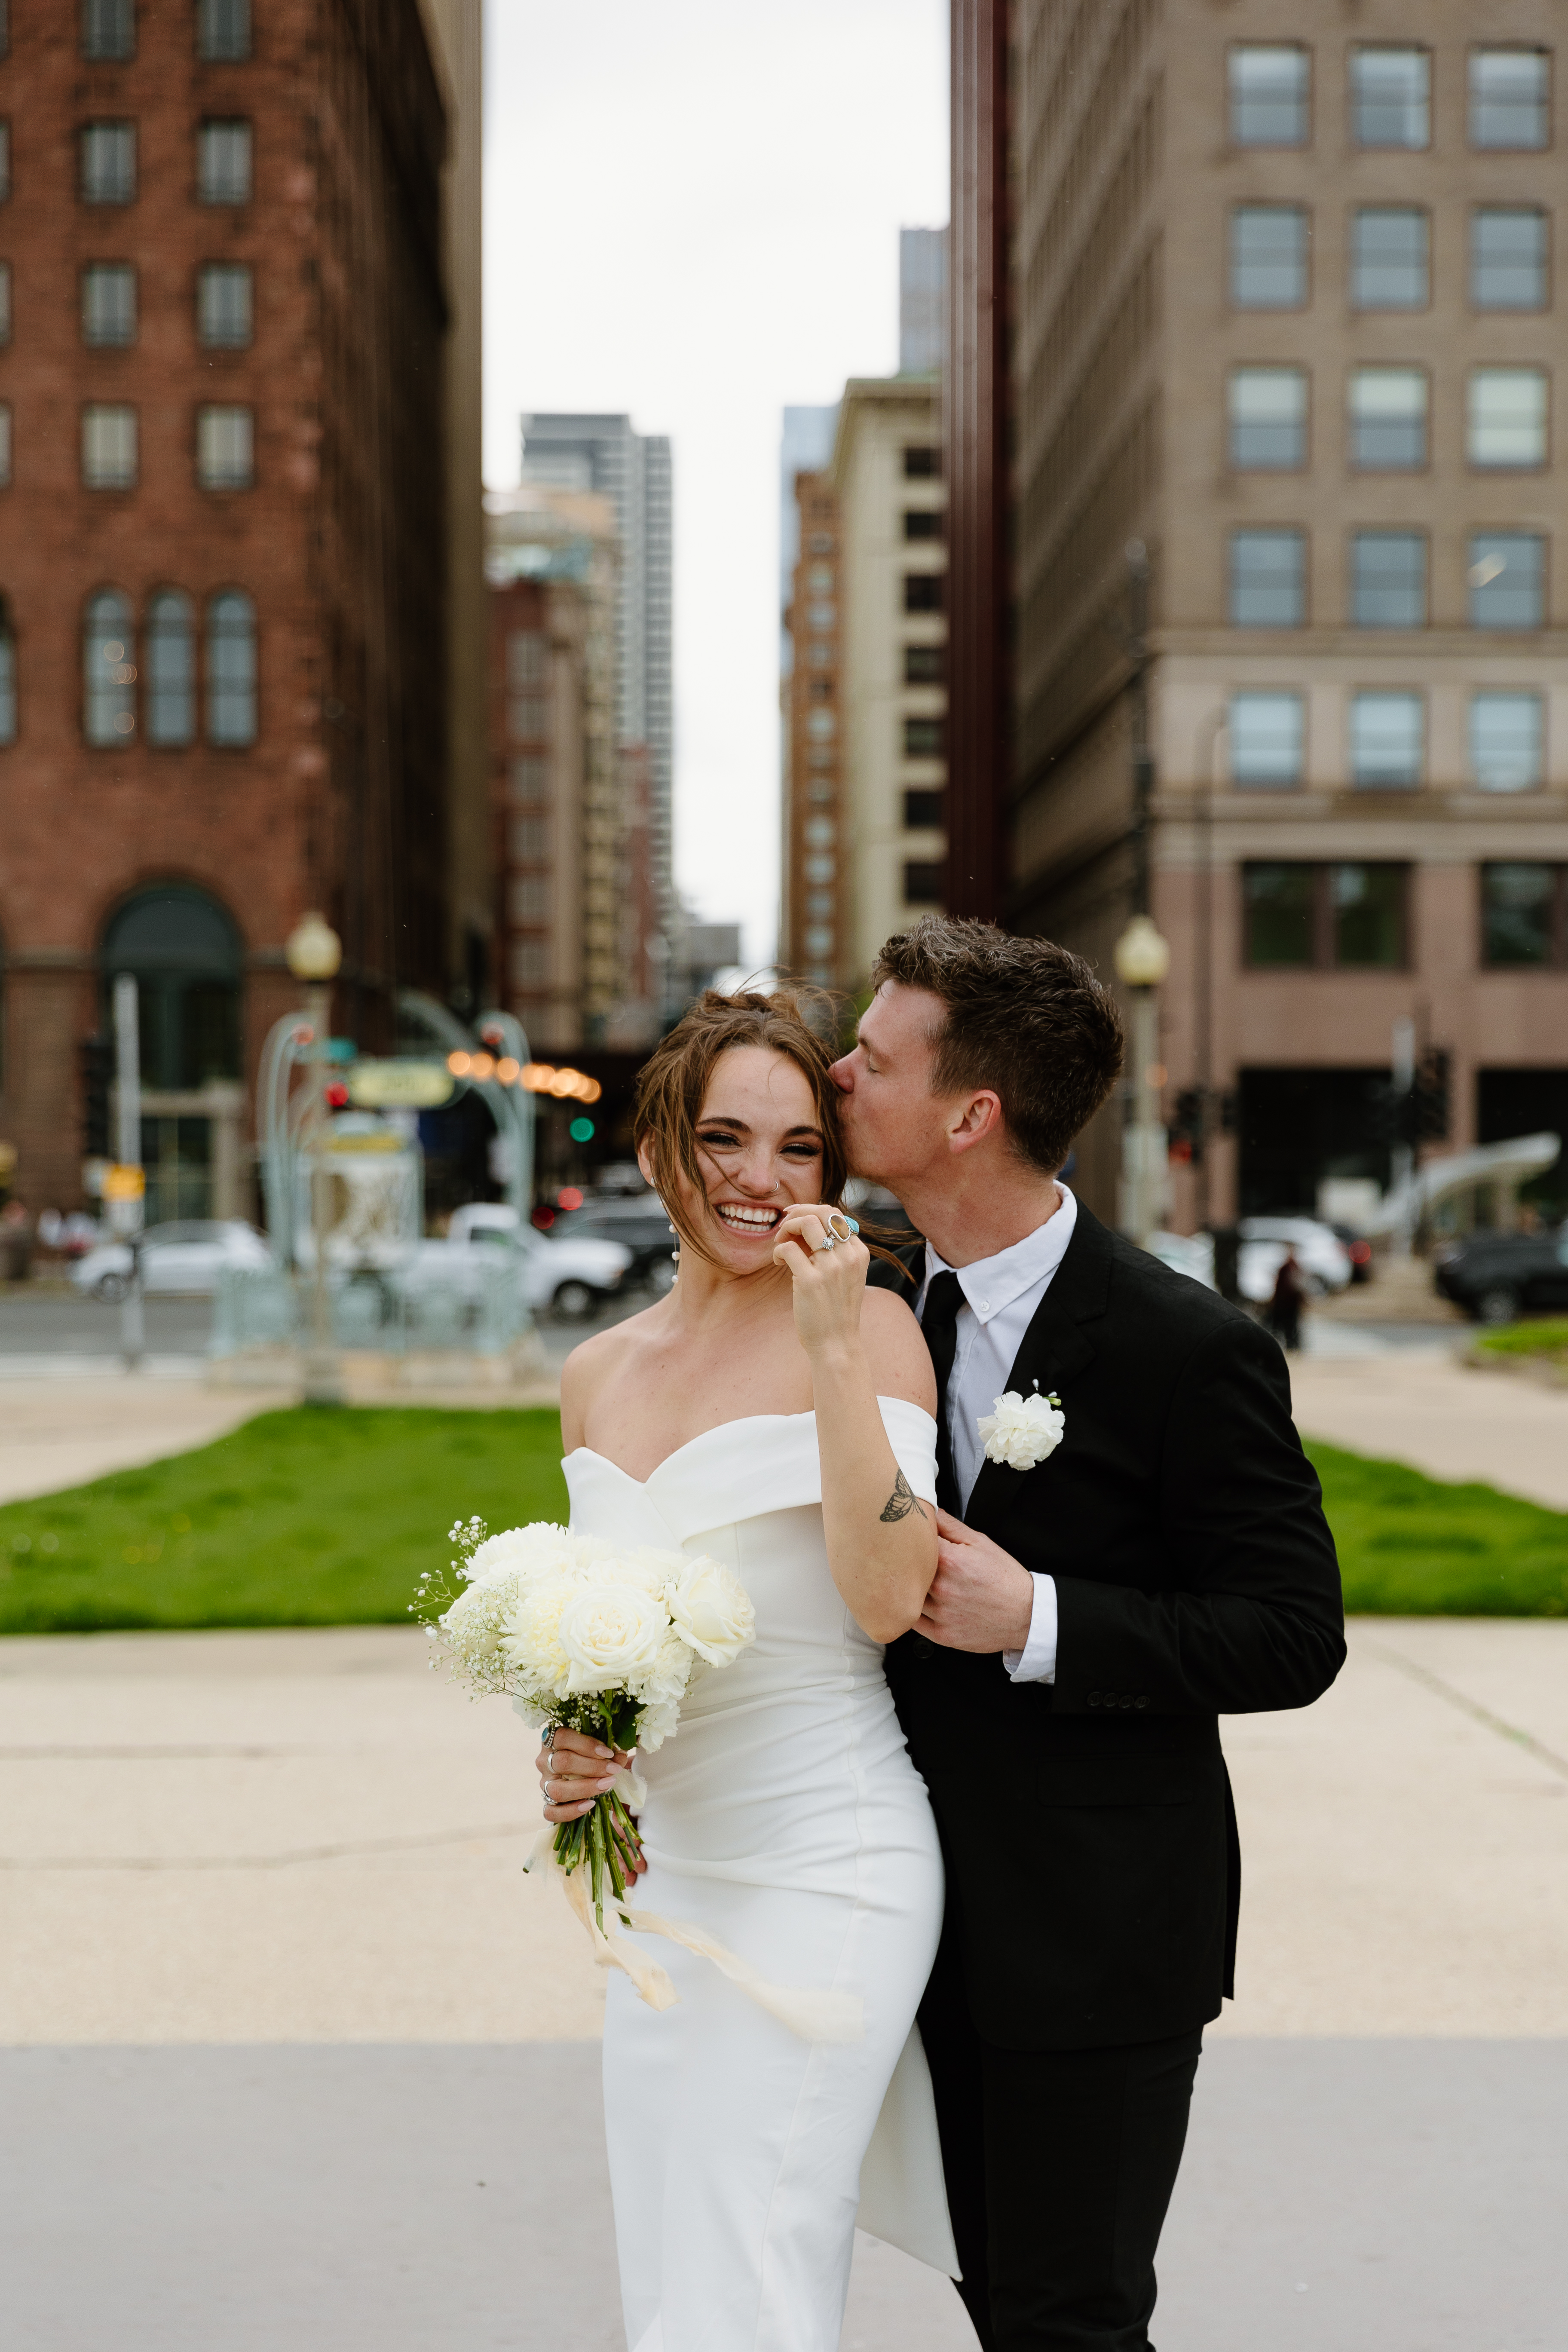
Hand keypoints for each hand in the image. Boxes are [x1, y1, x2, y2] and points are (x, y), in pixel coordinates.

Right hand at [537, 1728, 647, 1876]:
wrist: (584, 1775)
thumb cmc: (591, 1755)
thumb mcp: (599, 1749)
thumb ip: (609, 1752)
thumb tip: (620, 1757)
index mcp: (553, 1740)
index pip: (562, 1737)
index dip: (586, 1745)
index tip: (609, 1753)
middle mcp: (544, 1760)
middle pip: (562, 1762)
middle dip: (592, 1767)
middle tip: (613, 1771)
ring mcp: (544, 1783)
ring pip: (557, 1789)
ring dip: (585, 1788)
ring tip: (607, 1786)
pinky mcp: (546, 1803)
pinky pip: (551, 1812)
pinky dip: (571, 1811)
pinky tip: (590, 1805)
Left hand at [771, 1205, 868, 1355]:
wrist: (836, 1344)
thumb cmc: (835, 1310)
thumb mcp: (845, 1275)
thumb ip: (835, 1250)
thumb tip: (807, 1222)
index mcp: (858, 1252)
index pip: (835, 1214)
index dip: (811, 1211)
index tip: (794, 1220)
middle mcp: (848, 1256)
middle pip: (822, 1211)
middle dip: (798, 1213)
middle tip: (784, 1228)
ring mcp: (831, 1268)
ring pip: (806, 1223)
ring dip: (787, 1228)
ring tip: (781, 1244)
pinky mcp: (810, 1281)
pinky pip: (788, 1248)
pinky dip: (778, 1251)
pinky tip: (779, 1262)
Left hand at [916, 1511, 1035, 1653]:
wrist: (1025, 1614)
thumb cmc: (1005, 1579)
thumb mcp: (981, 1543)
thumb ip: (950, 1526)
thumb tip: (929, 1512)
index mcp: (949, 1560)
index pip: (912, 1542)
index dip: (911, 1539)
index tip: (913, 1540)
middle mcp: (941, 1587)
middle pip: (905, 1570)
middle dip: (908, 1564)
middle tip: (914, 1562)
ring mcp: (941, 1613)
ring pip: (907, 1597)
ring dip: (910, 1588)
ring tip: (921, 1583)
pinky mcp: (942, 1635)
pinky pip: (913, 1621)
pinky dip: (912, 1611)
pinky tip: (922, 1603)